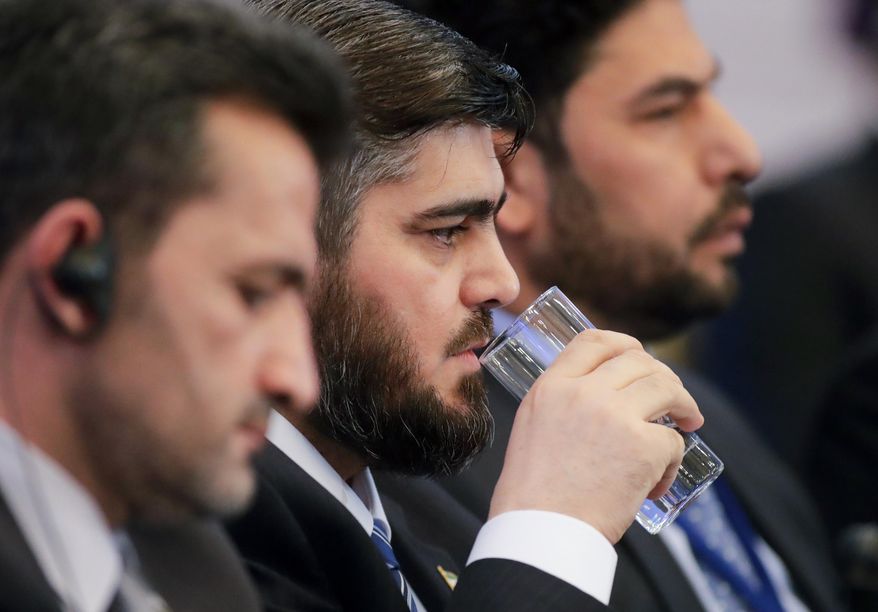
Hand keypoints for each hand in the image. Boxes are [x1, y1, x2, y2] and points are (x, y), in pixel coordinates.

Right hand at [488, 329, 702, 542]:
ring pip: (666, 387)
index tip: (640, 357)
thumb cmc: (534, 492)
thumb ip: (562, 403)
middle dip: (663, 375)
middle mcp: (584, 392)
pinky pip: (674, 441)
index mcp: (552, 386)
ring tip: (688, 422)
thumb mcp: (533, 426)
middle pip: (638, 361)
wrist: (542, 530)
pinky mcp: (643, 446)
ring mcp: (616, 415)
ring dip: (684, 404)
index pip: (594, 341)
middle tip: (672, 399)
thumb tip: (602, 398)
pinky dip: (673, 463)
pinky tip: (657, 483)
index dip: (624, 344)